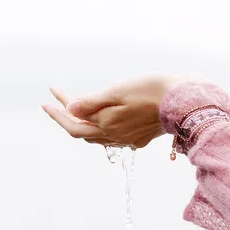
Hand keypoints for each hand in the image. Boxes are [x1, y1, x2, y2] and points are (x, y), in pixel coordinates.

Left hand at [43, 73, 198, 148]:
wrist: (182, 100)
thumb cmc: (150, 90)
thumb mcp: (116, 91)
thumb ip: (91, 102)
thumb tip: (69, 110)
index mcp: (106, 125)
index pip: (72, 123)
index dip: (57, 112)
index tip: (47, 98)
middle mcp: (115, 137)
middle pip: (83, 132)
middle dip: (67, 117)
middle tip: (56, 101)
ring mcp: (129, 140)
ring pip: (98, 136)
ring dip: (84, 123)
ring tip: (77, 108)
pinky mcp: (142, 138)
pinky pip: (115, 137)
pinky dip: (102, 127)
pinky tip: (105, 119)